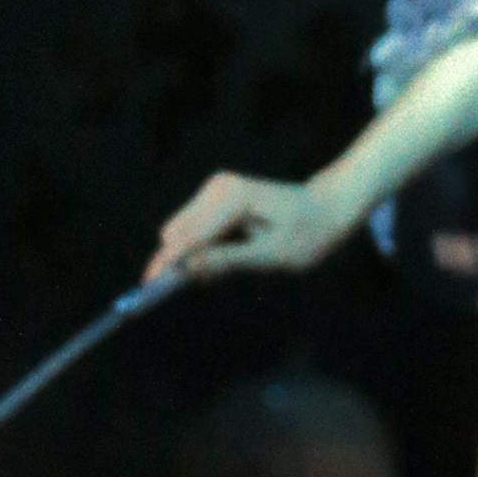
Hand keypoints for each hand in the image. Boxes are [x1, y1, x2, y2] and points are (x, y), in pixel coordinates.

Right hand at [144, 171, 351, 282]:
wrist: (328, 207)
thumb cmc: (309, 233)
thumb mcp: (273, 255)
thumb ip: (230, 260)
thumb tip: (190, 269)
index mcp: (232, 199)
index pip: (188, 237)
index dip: (168, 264)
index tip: (149, 288)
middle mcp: (217, 188)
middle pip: (176, 233)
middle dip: (179, 263)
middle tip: (202, 287)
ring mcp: (214, 191)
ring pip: (182, 233)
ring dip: (193, 258)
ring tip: (228, 271)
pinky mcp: (215, 199)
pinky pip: (195, 230)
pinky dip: (202, 250)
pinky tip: (229, 258)